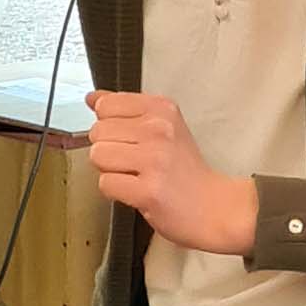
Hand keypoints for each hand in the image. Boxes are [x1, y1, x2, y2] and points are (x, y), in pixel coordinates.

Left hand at [86, 92, 257, 256]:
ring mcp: (154, 159)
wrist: (214, 207)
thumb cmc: (185, 171)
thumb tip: (91, 98)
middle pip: (98, 132)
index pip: (105, 104)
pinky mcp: (148, 190)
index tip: (129, 140)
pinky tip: (136, 192)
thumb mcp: (162, 128)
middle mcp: (159, 129)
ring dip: (109, 171)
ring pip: (98, 156)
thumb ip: (125, 110)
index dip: (109, 126)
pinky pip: (105, 183)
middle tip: (134, 164)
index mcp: (161, 109)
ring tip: (134, 177)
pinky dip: (115, 192)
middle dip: (108, 151)